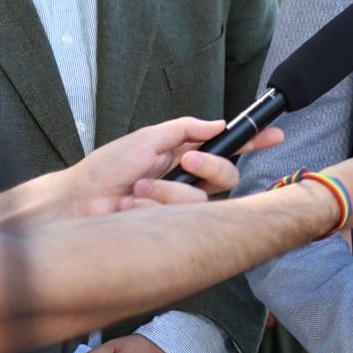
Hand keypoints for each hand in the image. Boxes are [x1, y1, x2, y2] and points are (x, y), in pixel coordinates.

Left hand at [78, 117, 285, 214]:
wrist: (78, 201)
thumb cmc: (105, 170)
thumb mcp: (146, 138)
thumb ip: (184, 129)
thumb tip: (217, 124)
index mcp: (184, 156)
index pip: (227, 147)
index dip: (252, 141)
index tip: (274, 134)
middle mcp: (187, 181)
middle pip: (228, 176)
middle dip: (212, 167)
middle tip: (187, 162)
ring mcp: (180, 207)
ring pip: (204, 200)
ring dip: (168, 192)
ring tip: (138, 190)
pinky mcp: (171, 228)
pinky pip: (183, 217)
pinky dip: (154, 207)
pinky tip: (132, 207)